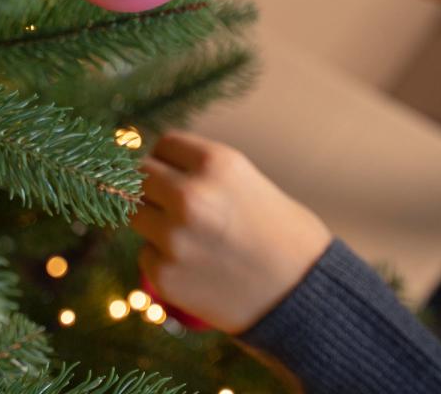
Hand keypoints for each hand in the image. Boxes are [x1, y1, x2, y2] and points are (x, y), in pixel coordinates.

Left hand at [131, 131, 331, 333]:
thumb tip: (155, 169)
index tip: (178, 174)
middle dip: (155, 189)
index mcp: (215, 162)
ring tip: (192, 236)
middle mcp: (190, 196)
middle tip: (176, 205)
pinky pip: (146, 254)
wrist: (303, 295)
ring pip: (136, 215)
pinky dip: (163, 259)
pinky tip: (196, 266)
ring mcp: (173, 237)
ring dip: (155, 222)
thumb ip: (201, 173)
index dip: (171, 160)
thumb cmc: (284, 234)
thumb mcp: (247, 181)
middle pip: (140, 177)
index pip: (164, 145)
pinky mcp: (164, 275)